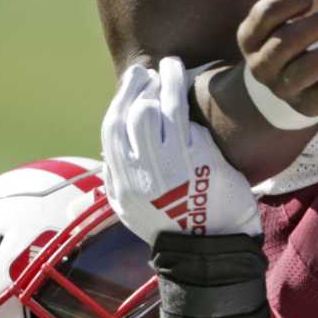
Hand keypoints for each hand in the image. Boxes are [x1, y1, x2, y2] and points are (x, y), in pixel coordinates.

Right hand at [102, 57, 262, 240]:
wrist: (211, 249)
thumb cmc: (173, 226)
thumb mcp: (131, 210)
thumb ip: (116, 180)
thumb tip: (107, 155)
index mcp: (123, 183)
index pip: (112, 129)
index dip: (121, 99)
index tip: (132, 81)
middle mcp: (142, 173)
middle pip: (133, 114)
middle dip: (141, 86)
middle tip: (152, 71)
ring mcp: (171, 165)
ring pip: (161, 110)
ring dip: (167, 82)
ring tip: (173, 67)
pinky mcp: (200, 160)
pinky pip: (187, 123)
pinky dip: (186, 104)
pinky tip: (191, 89)